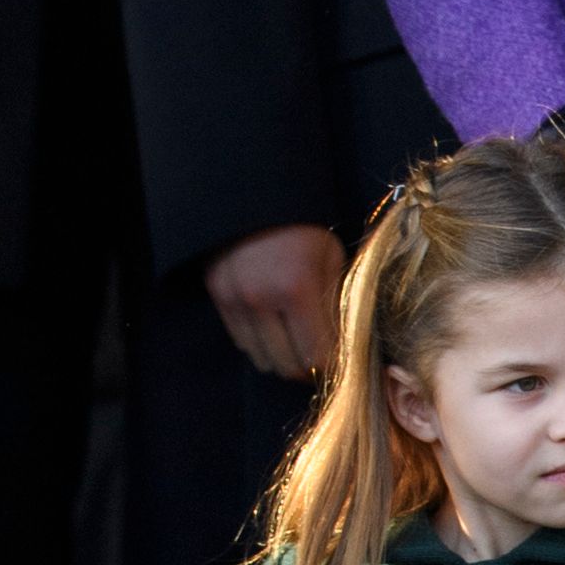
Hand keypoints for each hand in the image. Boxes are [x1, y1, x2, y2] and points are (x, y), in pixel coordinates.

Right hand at [206, 222, 344, 378]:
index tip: (346, 367)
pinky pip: (242, 343)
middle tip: (325, 361)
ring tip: (300, 343)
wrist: (256, 195)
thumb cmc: (304, 227)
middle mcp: (260, 300)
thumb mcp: (332, 260)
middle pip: (288, 366)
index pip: (318, 356)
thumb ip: (336, 306)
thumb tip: (344, 349)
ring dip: (284, 359)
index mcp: (296, 288)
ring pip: (263, 360)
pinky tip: (276, 329)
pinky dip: (262, 345)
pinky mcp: (217, 298)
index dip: (335, 368)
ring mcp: (234, 300)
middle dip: (311, 370)